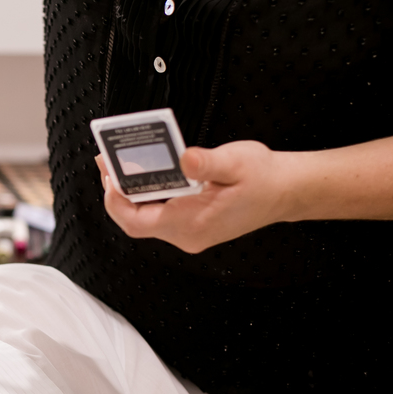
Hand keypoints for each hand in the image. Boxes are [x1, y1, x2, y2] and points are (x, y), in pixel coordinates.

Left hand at [96, 141, 294, 252]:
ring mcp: (188, 232)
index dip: (115, 200)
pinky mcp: (192, 224)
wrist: (286, 191)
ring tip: (118, 164)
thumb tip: (185, 159)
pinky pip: (158, 213)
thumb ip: (208, 162)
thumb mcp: (237, 163)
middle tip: (106, 161)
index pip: (136, 221)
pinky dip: (146, 194)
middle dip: (117, 191)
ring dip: (129, 192)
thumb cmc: (264, 178)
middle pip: (135, 219)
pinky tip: (143, 173)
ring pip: (145, 216)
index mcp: (192, 223)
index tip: (108, 173)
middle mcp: (186, 234)